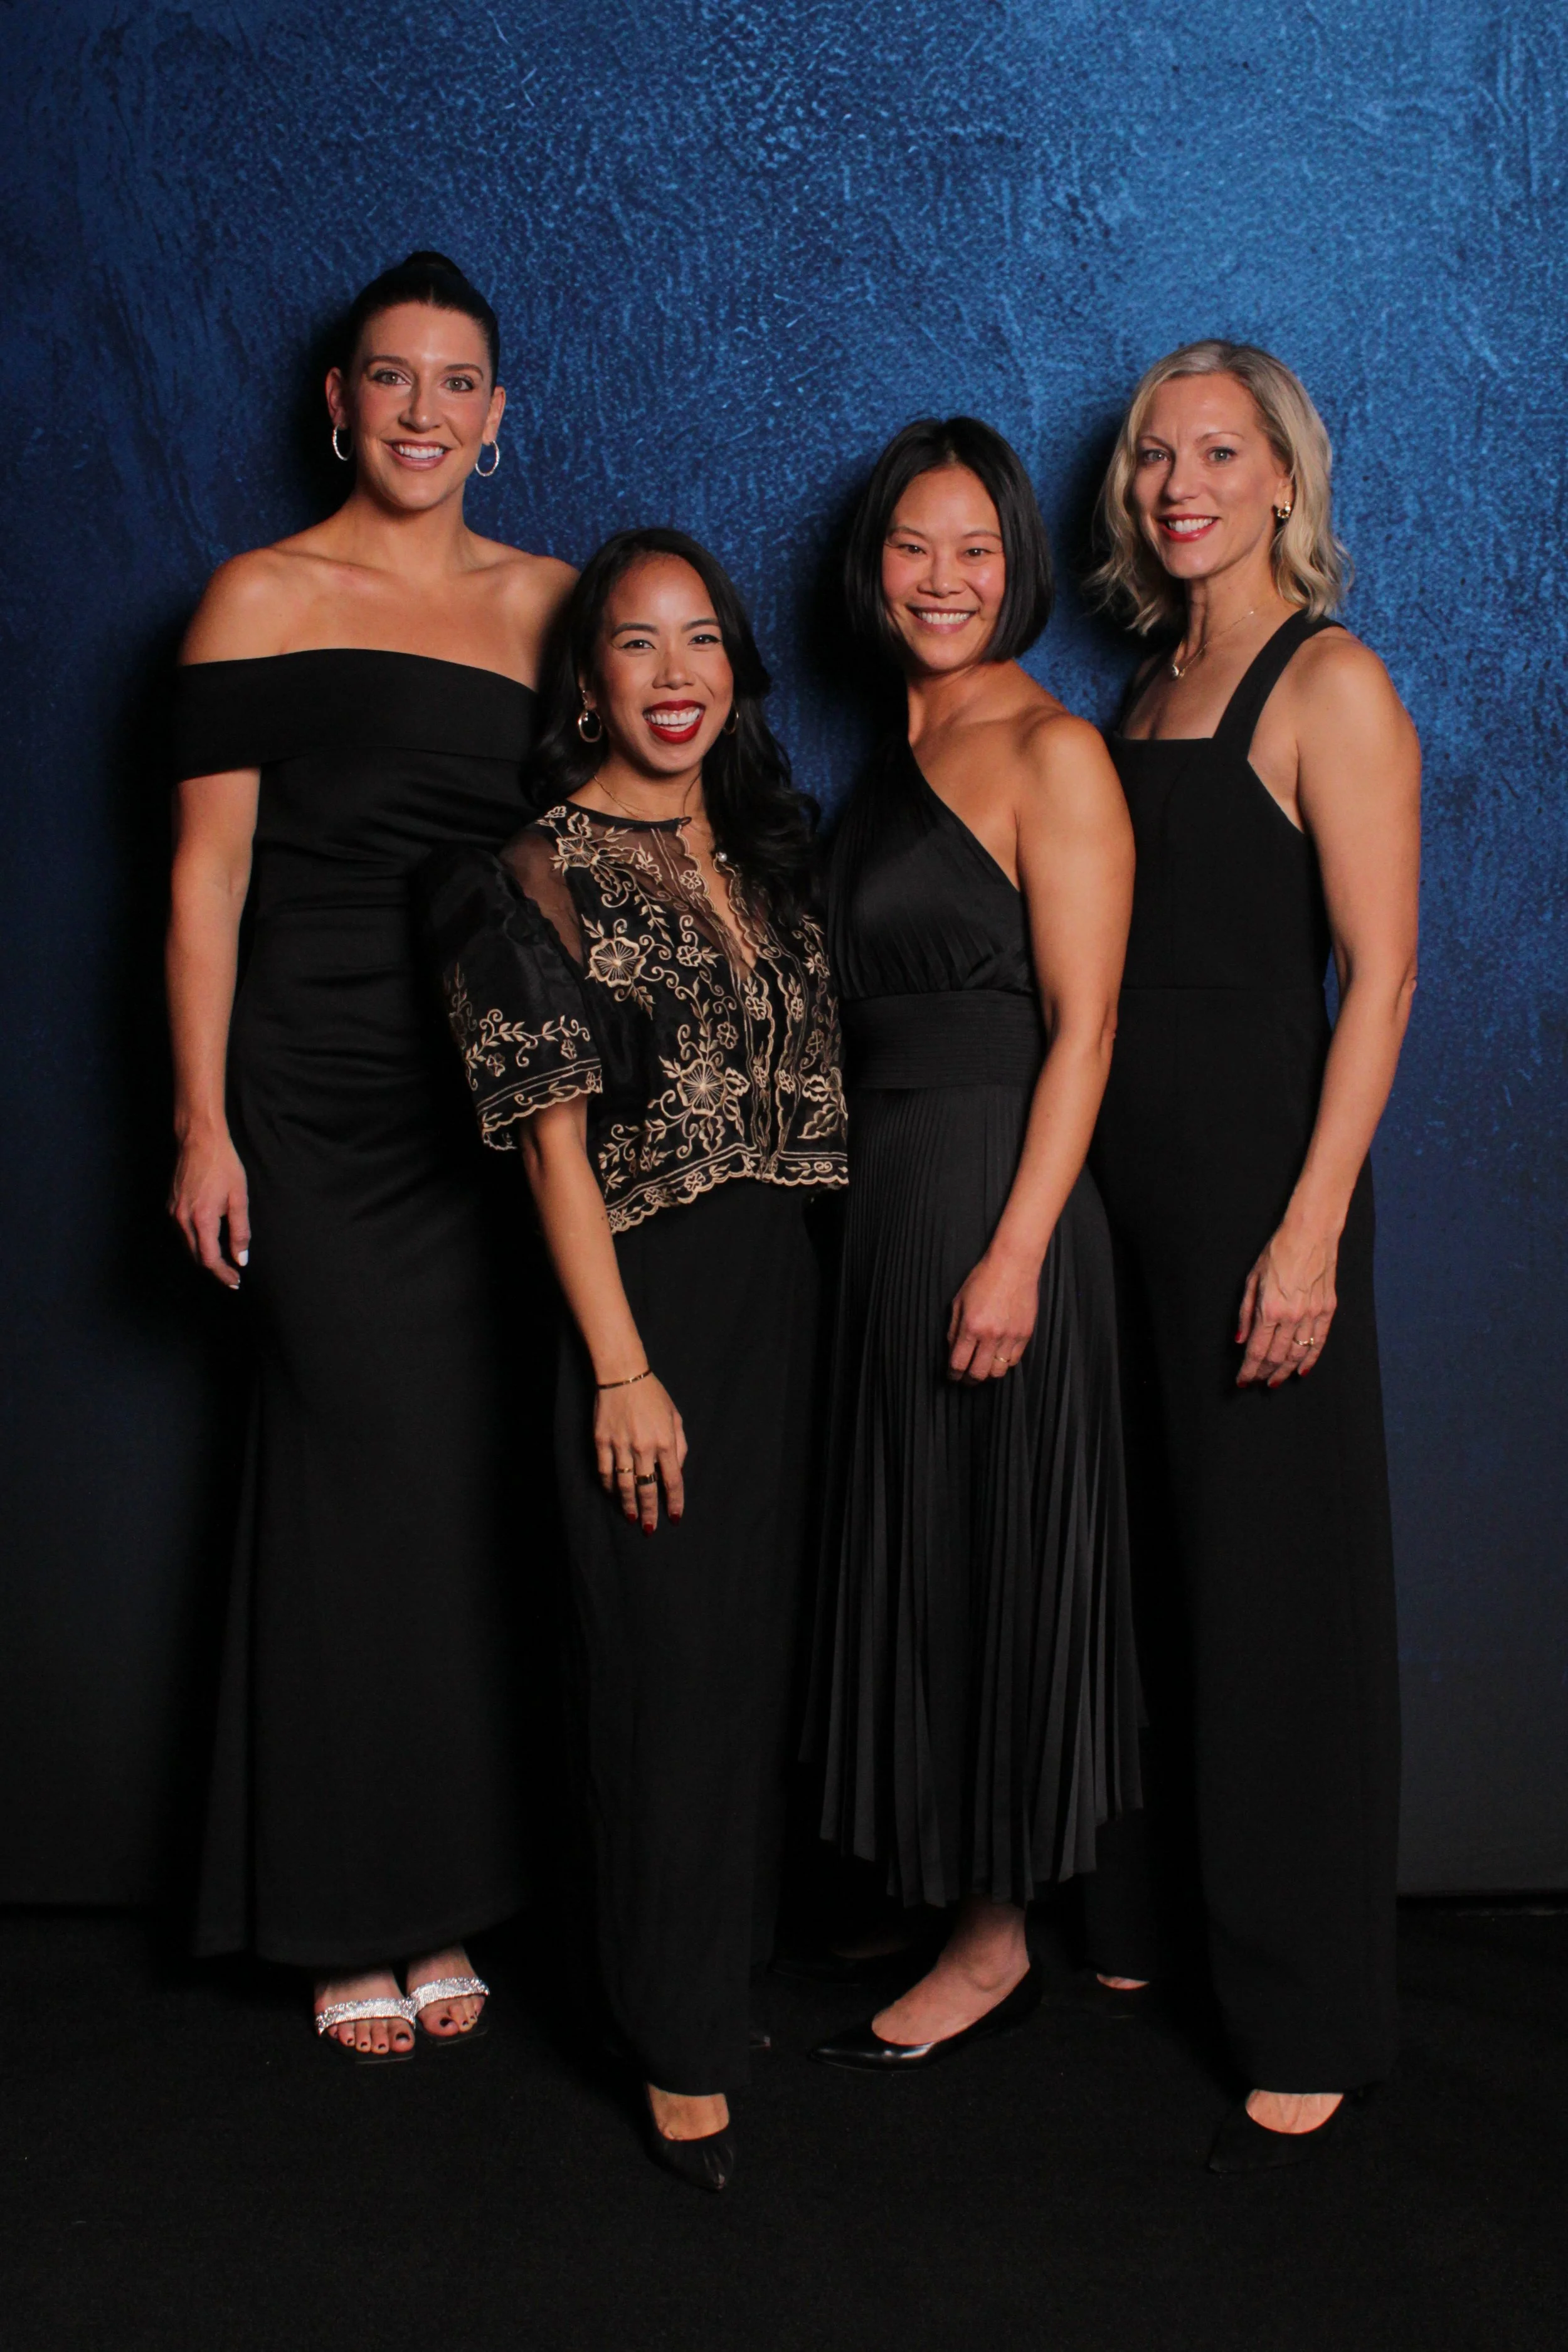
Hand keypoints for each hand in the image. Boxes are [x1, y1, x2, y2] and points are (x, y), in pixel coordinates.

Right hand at [169, 1124, 249, 1289]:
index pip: (209, 1259)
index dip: (222, 1274)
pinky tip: (208, 1240)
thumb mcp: (239, 1198)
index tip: (235, 1281)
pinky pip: (182, 1232)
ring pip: (188, 1245)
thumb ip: (240, 1231)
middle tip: (232, 1275)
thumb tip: (241, 1259)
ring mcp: (173, 1212)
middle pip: (196, 1256)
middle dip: (214, 1268)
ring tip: (223, 1261)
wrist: (199, 1140)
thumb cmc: (223, 1166)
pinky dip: (195, 1241)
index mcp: (202, 1218)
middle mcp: (182, 1218)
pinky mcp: (170, 1205)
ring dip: (204, 1256)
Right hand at [594, 1374, 686, 1531]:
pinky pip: (605, 1472)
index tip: (675, 1518)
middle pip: (647, 1488)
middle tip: (650, 1529)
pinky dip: (609, 1487)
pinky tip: (613, 1495)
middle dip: (650, 1512)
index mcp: (665, 1441)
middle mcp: (643, 1447)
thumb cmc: (653, 1395)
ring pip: (624, 1485)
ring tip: (632, 1518)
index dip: (675, 1502)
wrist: (622, 1375)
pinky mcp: (601, 1442)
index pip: (673, 1480)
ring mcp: (620, 1445)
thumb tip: (676, 1470)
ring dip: (628, 1505)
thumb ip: (679, 1445)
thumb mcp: (675, 1416)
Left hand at [946, 1248, 1039, 1384]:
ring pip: (998, 1372)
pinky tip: (997, 1358)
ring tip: (982, 1369)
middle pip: (978, 1374)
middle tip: (965, 1379)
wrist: (1013, 1265)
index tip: (952, 1376)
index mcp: (971, 1327)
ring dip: (987, 1374)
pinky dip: (1004, 1364)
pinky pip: (1014, 1361)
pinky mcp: (1025, 1334)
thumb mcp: (959, 1302)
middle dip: (969, 1380)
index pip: (958, 1364)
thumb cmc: (983, 1279)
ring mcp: (1010, 1336)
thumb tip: (953, 1352)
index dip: (953, 1375)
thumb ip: (954, 1329)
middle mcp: (991, 1335)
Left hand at [1236, 1222, 1337, 1387]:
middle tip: (1257, 1382)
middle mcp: (1292, 1316)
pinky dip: (1310, 1359)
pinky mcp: (1328, 1310)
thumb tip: (1241, 1339)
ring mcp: (1312, 1315)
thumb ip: (1246, 1313)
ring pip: (1298, 1354)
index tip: (1242, 1380)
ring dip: (1285, 1371)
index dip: (1249, 1370)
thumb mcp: (1252, 1279)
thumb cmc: (1278, 1252)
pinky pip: (1319, 1342)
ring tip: (1275, 1381)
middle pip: (1277, 1357)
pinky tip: (1301, 1370)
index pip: (1257, 1351)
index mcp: (1270, 1309)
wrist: (1311, 1233)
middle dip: (1264, 1373)